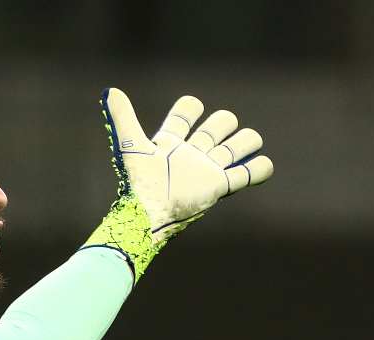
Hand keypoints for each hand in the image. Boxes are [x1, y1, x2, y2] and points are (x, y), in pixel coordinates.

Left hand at [83, 88, 272, 281]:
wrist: (150, 214)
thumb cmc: (139, 182)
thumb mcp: (130, 145)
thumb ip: (123, 117)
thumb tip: (109, 90)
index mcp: (170, 142)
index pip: (186, 113)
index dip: (190, 108)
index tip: (189, 112)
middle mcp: (191, 154)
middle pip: (218, 126)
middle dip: (224, 122)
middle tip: (214, 136)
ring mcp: (207, 170)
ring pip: (236, 147)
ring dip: (246, 142)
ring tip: (245, 146)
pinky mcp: (219, 187)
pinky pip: (246, 176)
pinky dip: (259, 169)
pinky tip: (264, 164)